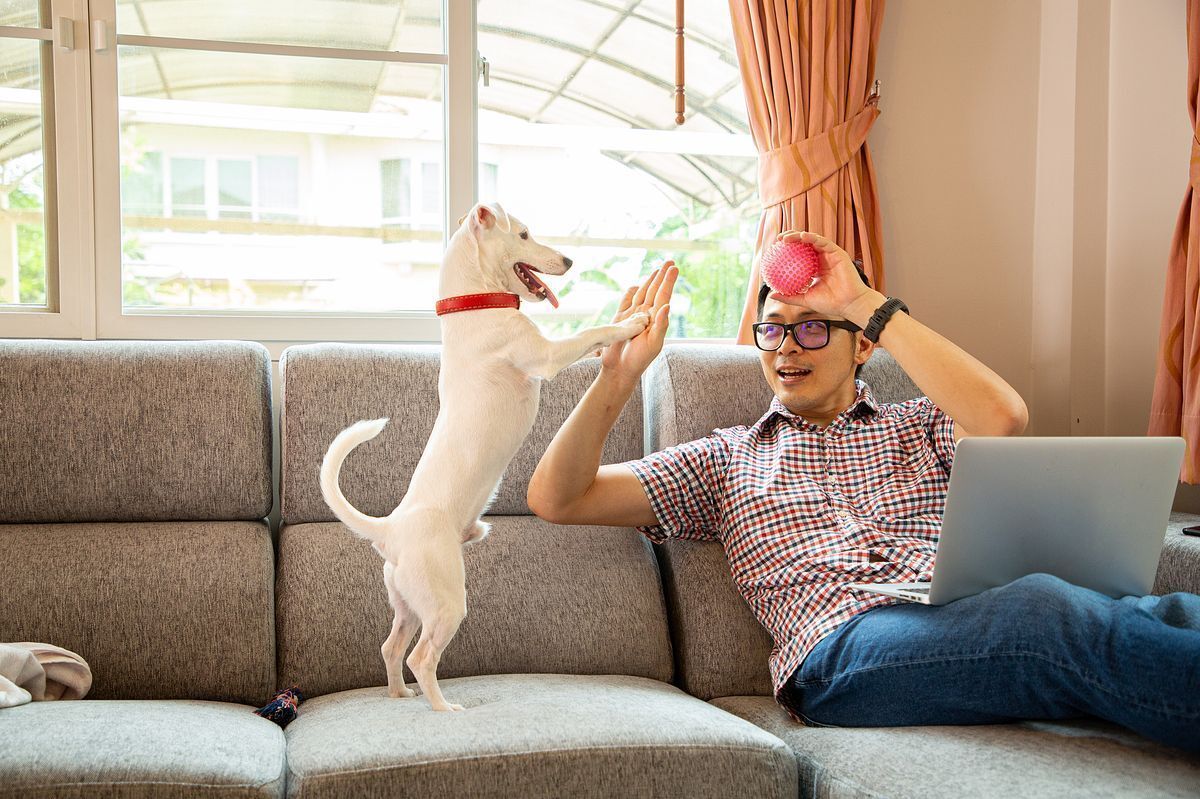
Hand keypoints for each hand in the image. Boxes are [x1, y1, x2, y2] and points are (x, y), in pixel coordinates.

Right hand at [600, 262, 676, 385]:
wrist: (620, 370)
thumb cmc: (639, 360)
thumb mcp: (653, 344)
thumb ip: (661, 325)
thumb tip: (667, 306)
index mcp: (656, 320)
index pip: (663, 296)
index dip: (668, 281)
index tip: (674, 268)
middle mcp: (646, 316)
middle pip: (655, 291)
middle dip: (662, 276)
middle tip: (670, 262)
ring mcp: (633, 316)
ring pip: (642, 294)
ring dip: (649, 281)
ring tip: (657, 270)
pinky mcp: (620, 319)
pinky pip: (626, 302)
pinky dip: (630, 293)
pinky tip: (636, 285)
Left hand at [772, 231, 882, 321]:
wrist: (848, 304)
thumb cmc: (830, 303)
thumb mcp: (805, 299)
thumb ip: (789, 296)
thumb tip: (772, 295)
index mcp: (815, 269)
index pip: (799, 255)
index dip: (788, 250)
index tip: (774, 249)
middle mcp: (822, 260)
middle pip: (805, 245)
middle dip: (791, 238)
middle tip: (779, 239)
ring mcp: (830, 255)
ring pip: (813, 240)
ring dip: (799, 235)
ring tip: (787, 237)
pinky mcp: (838, 253)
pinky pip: (824, 242)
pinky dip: (813, 238)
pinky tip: (803, 236)